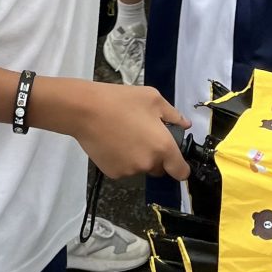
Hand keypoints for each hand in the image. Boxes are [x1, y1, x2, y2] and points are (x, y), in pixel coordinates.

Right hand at [59, 78, 189, 180]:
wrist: (85, 111)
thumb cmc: (121, 101)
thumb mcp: (153, 99)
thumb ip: (173, 114)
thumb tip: (185, 125)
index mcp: (163, 147)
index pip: (181, 172)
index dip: (181, 167)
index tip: (175, 159)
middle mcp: (148, 163)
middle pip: (160, 169)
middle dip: (157, 157)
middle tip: (144, 136)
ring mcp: (130, 171)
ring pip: (141, 168)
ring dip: (138, 158)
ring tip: (125, 136)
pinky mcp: (113, 173)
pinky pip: (124, 169)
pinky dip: (122, 160)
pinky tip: (113, 143)